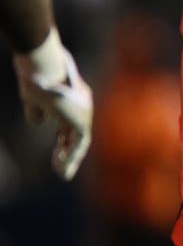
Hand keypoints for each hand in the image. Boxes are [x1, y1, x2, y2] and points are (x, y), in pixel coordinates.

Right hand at [14, 30, 92, 179]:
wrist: (42, 73)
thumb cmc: (34, 81)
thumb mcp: (34, 97)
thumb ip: (37, 111)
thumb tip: (40, 121)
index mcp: (74, 96)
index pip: (70, 120)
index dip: (63, 136)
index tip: (58, 148)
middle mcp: (83, 104)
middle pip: (76, 130)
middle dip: (66, 147)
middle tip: (58, 160)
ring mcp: (84, 112)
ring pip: (80, 140)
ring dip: (69, 157)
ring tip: (62, 172)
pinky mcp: (81, 122)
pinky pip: (80, 144)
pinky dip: (72, 157)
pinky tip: (63, 170)